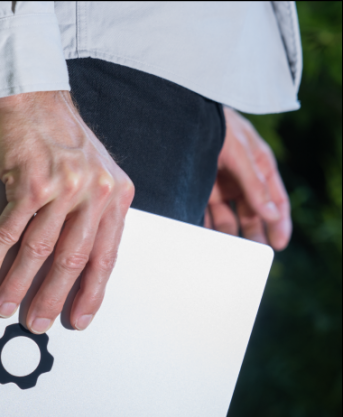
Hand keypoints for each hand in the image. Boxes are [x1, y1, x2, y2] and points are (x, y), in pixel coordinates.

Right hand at [0, 91, 133, 333]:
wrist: (33, 96)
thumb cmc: (62, 137)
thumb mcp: (96, 175)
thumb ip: (94, 216)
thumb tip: (80, 265)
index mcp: (115, 196)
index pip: (106, 258)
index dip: (91, 294)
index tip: (79, 318)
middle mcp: (94, 192)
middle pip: (72, 261)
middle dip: (52, 300)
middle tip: (37, 321)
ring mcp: (62, 187)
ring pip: (39, 252)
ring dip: (19, 284)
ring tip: (6, 305)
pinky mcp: (30, 182)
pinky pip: (10, 231)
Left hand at [205, 107, 290, 249]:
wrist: (182, 115)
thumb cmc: (217, 126)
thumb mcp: (240, 153)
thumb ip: (254, 184)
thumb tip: (270, 213)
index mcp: (259, 167)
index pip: (275, 199)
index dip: (279, 222)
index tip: (279, 244)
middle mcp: (241, 179)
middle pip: (252, 213)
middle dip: (254, 234)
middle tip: (255, 255)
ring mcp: (220, 184)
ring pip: (228, 217)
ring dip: (229, 234)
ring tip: (230, 253)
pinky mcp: (199, 188)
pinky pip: (205, 214)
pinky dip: (206, 228)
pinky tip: (206, 241)